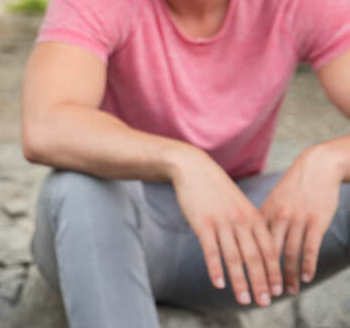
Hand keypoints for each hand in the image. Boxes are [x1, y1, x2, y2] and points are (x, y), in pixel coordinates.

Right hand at [171, 148, 281, 306]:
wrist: (193, 168)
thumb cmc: (216, 189)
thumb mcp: (239, 204)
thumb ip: (249, 225)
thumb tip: (256, 250)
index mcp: (253, 217)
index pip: (269, 250)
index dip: (274, 272)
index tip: (277, 291)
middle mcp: (241, 221)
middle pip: (254, 257)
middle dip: (260, 282)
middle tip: (264, 302)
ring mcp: (222, 222)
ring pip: (234, 258)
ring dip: (240, 282)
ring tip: (243, 300)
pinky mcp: (202, 223)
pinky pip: (211, 250)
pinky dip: (216, 269)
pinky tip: (218, 284)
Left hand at [260, 145, 341, 294]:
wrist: (316, 167)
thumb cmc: (294, 185)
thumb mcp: (274, 200)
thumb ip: (263, 218)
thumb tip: (250, 235)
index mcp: (263, 212)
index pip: (249, 242)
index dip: (245, 262)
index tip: (241, 279)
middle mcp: (277, 217)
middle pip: (267, 251)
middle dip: (263, 275)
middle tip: (261, 293)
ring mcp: (297, 219)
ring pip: (288, 252)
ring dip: (286, 275)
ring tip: (285, 292)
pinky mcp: (316, 221)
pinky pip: (310, 246)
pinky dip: (307, 264)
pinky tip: (305, 277)